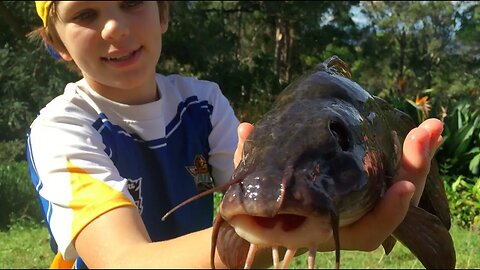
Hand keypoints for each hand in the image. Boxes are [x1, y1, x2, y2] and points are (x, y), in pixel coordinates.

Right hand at [233, 118, 443, 251]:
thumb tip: (247, 129)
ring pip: (400, 188)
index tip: (401, 187)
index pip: (368, 230)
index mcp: (329, 231)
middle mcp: (352, 222)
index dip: (388, 212)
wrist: (270, 224)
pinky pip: (394, 176)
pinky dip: (408, 156)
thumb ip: (251, 164)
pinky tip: (417, 133)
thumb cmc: (261, 214)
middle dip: (413, 169)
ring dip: (418, 157)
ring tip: (431, 127)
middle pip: (396, 205)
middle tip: (426, 132)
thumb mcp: (254, 195)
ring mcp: (362, 206)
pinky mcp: (366, 190)